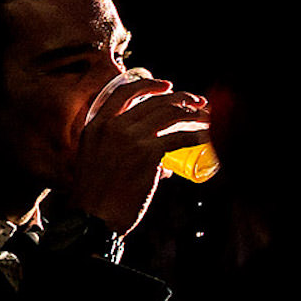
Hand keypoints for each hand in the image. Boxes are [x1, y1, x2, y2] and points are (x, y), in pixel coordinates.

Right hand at [63, 76, 207, 234]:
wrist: (93, 216)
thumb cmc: (96, 195)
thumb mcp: (95, 160)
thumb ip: (119, 153)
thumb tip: (159, 163)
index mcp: (96, 125)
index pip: (123, 92)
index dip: (148, 85)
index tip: (167, 85)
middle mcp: (113, 127)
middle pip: (155, 102)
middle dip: (182, 98)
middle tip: (198, 102)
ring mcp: (132, 139)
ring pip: (171, 115)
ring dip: (194, 113)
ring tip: (207, 115)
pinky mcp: (149, 154)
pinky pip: (180, 138)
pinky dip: (198, 134)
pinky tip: (207, 135)